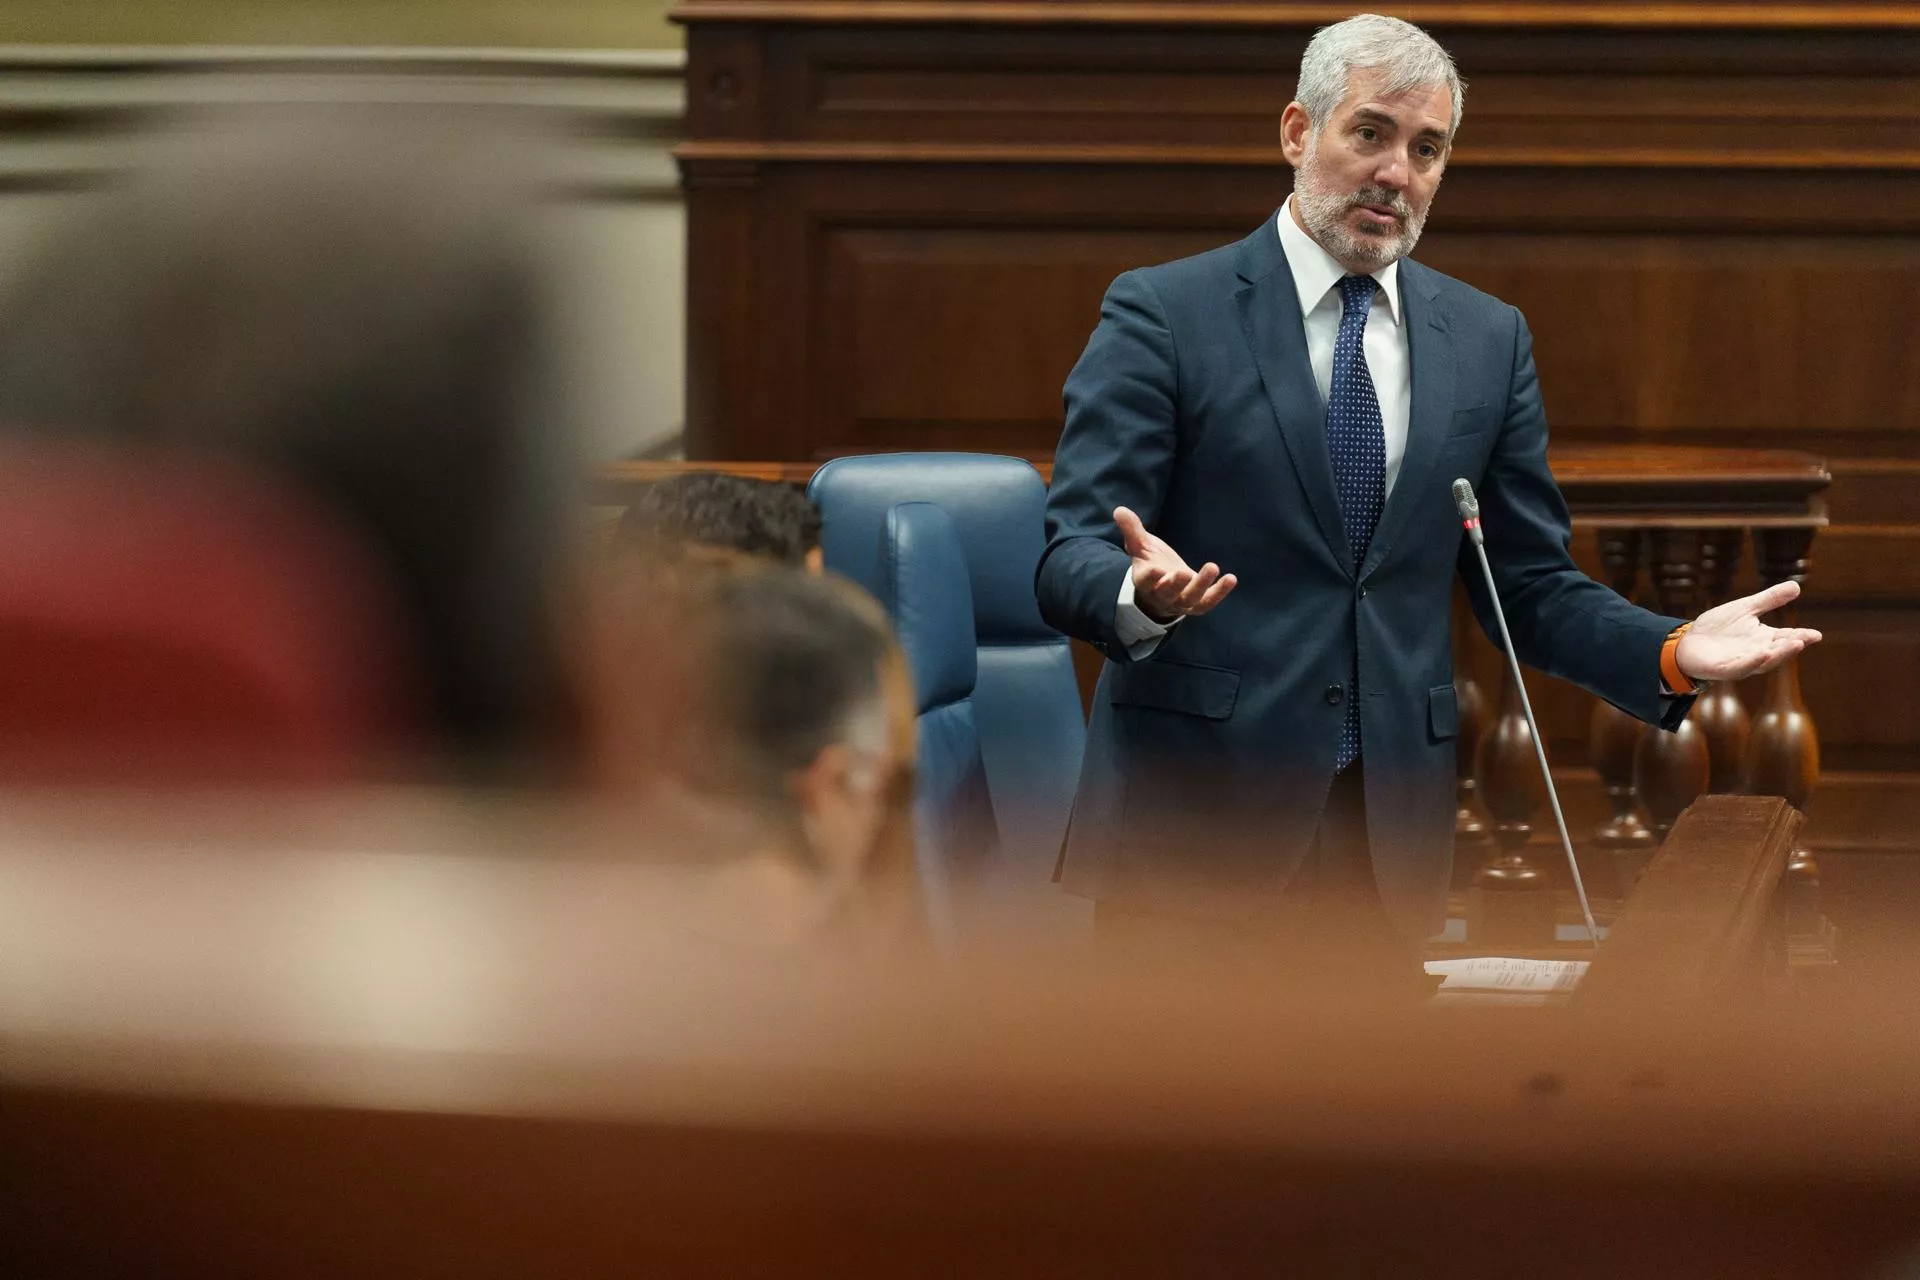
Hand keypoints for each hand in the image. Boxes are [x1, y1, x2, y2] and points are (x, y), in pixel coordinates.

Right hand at [1114, 505, 1236, 623]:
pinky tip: (1231, 578)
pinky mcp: (1196, 604)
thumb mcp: (1141, 546)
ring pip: (1190, 599)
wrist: (1162, 590)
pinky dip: (1220, 592)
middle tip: (1183, 573)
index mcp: (1145, 581)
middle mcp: (1161, 596)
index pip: (1145, 581)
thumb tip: (1119, 510)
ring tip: (1212, 566)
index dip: (1150, 577)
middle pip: (1167, 593)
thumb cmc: (1151, 563)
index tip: (1155, 569)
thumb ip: (1132, 530)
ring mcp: (1180, 602)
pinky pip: (1208, 602)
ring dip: (1202, 585)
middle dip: (1175, 584)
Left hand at [1676, 580, 1822, 682]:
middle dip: (1791, 646)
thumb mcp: (1746, 608)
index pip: (1787, 637)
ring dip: (1778, 654)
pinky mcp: (1723, 669)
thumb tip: (1797, 586)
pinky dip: (1752, 661)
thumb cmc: (1718, 627)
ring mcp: (1741, 663)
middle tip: (1806, 639)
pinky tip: (1762, 653)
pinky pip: (1739, 667)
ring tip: (1793, 644)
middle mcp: (1756, 653)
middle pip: (1778, 651)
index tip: (1816, 635)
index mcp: (1764, 639)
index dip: (1801, 636)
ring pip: (1763, 661)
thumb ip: (1769, 600)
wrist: (1687, 642)